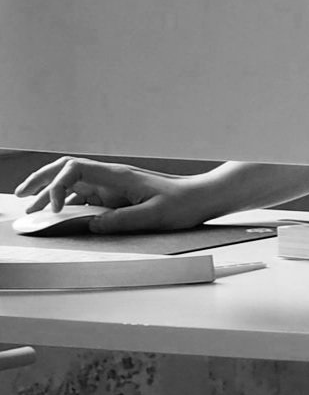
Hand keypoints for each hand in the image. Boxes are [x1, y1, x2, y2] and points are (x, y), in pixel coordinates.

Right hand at [12, 157, 215, 232]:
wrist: (202, 197)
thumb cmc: (183, 204)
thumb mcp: (154, 216)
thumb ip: (122, 220)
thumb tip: (92, 225)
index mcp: (118, 176)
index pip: (75, 169)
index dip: (56, 186)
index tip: (52, 210)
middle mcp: (112, 177)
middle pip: (67, 170)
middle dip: (41, 180)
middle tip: (20, 195)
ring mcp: (113, 185)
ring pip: (72, 182)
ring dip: (49, 191)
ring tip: (28, 205)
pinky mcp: (117, 195)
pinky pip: (84, 195)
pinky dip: (65, 201)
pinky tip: (54, 212)